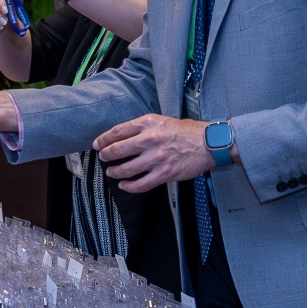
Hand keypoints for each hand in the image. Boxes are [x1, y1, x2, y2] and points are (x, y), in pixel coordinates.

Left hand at [94, 114, 216, 191]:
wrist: (209, 143)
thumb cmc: (186, 131)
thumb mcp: (162, 121)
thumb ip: (143, 127)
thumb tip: (123, 136)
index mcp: (148, 123)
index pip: (118, 131)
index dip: (104, 139)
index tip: (97, 144)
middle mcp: (150, 139)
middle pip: (117, 150)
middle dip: (106, 156)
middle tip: (103, 158)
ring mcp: (157, 158)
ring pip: (126, 169)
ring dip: (115, 172)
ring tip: (111, 172)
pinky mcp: (164, 174)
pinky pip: (140, 184)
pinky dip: (128, 186)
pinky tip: (124, 185)